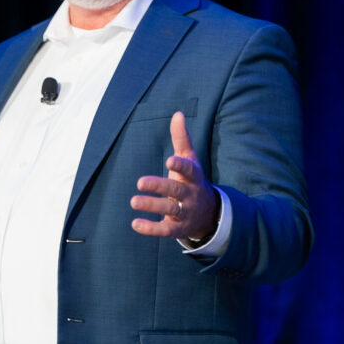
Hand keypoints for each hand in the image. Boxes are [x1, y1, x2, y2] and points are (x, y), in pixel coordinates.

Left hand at [130, 112, 217, 239]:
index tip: (169, 161)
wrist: (209, 214)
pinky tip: (135, 224)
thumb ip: (182, 138)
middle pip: (176, 190)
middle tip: (140, 182)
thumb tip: (178, 113)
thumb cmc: (192, 180)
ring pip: (170, 210)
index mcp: (193, 177)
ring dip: (152, 206)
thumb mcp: (190, 159)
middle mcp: (190, 195)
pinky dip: (151, 228)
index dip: (180, 166)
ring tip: (133, 201)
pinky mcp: (178, 228)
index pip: (189, 170)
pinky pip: (165, 230)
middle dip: (159, 186)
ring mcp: (185, 213)